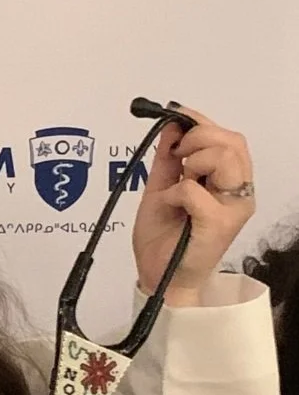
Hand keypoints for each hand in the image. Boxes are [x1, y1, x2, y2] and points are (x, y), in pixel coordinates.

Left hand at [132, 106, 254, 306]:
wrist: (157, 277)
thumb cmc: (163, 239)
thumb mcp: (161, 189)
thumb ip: (168, 160)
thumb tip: (171, 126)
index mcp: (228, 183)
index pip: (229, 138)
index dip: (201, 122)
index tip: (175, 117)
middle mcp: (238, 193)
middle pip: (232, 141)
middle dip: (197, 138)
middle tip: (177, 157)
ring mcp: (232, 209)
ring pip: (223, 157)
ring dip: (193, 160)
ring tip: (178, 182)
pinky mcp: (218, 225)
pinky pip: (194, 190)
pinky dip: (175, 192)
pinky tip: (170, 206)